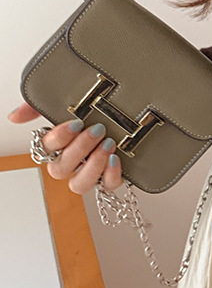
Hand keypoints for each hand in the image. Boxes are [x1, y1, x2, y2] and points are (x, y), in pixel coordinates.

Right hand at [8, 100, 123, 194]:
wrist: (121, 112)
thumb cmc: (88, 108)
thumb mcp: (62, 100)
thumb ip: (36, 107)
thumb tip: (14, 117)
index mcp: (54, 145)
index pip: (45, 149)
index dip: (59, 138)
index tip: (76, 123)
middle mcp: (69, 162)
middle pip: (60, 170)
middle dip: (80, 149)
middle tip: (98, 129)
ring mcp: (88, 172)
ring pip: (79, 185)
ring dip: (93, 166)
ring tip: (108, 144)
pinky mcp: (109, 177)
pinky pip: (107, 186)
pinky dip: (111, 175)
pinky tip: (115, 159)